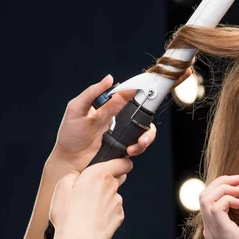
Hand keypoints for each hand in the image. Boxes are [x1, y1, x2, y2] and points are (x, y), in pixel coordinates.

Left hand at [49, 69, 191, 170]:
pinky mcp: (126, 148)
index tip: (170, 76)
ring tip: (137, 144)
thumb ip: (93, 93)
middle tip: (157, 112)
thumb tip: (111, 78)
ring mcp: (125, 134)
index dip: (152, 84)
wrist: (68, 162)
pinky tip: (130, 151)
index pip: (135, 92)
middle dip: (157, 108)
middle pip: (147, 111)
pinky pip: (140, 145)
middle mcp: (122, 118)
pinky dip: (139, 147)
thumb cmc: (70, 135)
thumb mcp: (77, 109)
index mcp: (112, 105)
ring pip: (147, 131)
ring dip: (147, 136)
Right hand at [49, 158, 132, 238]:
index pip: (123, 162)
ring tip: (88, 209)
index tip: (113, 167)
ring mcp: (117, 201)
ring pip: (114, 195)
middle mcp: (112, 186)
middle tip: (91, 190)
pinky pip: (114, 209)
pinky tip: (93, 219)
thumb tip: (77, 175)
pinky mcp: (119, 215)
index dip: (120, 163)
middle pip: (118, 178)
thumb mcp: (61, 188)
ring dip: (105, 198)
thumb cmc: (68, 215)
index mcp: (99, 174)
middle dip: (108, 181)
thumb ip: (72, 176)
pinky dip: (106, 212)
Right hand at [200, 175, 238, 238]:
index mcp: (214, 229)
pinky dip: (228, 198)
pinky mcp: (222, 234)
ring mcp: (213, 232)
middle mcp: (209, 230)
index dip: (225, 187)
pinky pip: (216, 207)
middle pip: (203, 195)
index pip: (208, 200)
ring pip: (206, 198)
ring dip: (225, 188)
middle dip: (222, 182)